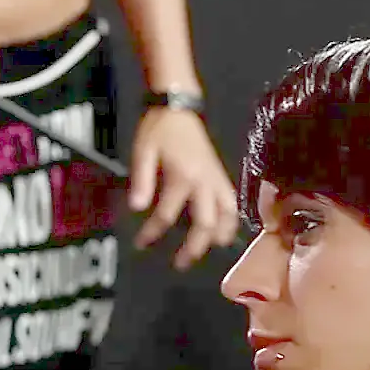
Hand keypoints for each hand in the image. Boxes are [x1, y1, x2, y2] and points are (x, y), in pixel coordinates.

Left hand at [129, 108, 239, 269]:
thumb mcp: (143, 151)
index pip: (166, 215)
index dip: (152, 233)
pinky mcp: (222, 175)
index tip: (141, 244)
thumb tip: (136, 208)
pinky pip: (232, 203)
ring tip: (207, 251)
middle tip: (180, 264)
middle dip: (193, 248)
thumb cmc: (158, 128)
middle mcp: (204, 182)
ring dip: (218, 236)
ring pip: (227, 216)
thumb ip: (141, 180)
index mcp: (183, 177)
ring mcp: (217, 179)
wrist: (179, 106)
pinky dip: (230, 220)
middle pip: (205, 224)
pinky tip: (223, 230)